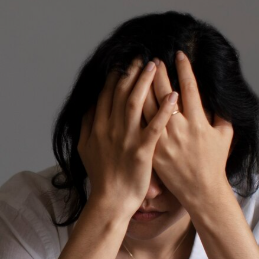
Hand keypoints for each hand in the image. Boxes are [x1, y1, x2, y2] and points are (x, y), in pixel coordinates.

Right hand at [78, 57, 178, 217]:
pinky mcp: (142, 151)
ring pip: (136, 102)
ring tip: (156, 66)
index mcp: (98, 126)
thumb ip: (86, 125)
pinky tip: (173, 95)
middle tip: (143, 57)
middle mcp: (111, 128)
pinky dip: (164, 109)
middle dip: (132, 72)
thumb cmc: (101, 176)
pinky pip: (155, 126)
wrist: (110, 200)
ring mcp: (126, 139)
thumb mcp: (85, 148)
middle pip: (122, 92)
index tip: (124, 62)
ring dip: (146, 81)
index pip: (107, 94)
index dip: (116, 76)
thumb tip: (88, 105)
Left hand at [141, 51, 233, 205]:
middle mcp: (179, 129)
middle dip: (158, 73)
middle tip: (153, 59)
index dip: (184, 69)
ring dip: (141, 88)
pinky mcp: (151, 150)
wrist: (201, 190)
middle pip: (163, 93)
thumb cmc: (214, 162)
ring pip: (147, 108)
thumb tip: (218, 93)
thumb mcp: (225, 135)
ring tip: (138, 73)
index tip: (179, 54)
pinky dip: (133, 111)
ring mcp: (163, 140)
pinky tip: (128, 99)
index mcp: (198, 122)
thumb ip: (221, 113)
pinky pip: (139, 127)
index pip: (190, 88)